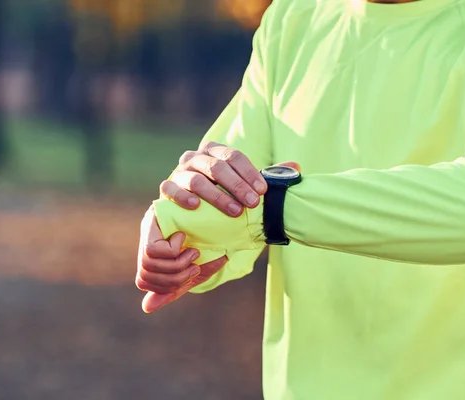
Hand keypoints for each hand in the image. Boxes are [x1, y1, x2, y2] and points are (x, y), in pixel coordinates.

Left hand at [136, 205, 227, 312]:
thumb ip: (171, 290)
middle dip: (174, 277)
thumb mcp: (190, 275)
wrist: (224, 223)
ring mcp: (146, 228)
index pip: (142, 282)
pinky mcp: (151, 218)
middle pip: (144, 275)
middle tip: (194, 266)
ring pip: (147, 262)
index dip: (165, 286)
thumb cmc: (207, 249)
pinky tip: (183, 238)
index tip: (189, 275)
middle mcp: (144, 242)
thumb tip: (146, 308)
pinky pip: (152, 250)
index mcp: (150, 258)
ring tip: (193, 253)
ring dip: (176, 264)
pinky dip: (172, 249)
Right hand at [160, 142, 300, 216]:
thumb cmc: (222, 191)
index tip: (263, 191)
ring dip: (216, 195)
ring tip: (233, 211)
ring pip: (196, 178)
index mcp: (215, 150)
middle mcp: (195, 157)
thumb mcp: (245, 184)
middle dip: (237, 186)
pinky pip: (170, 189)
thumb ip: (267, 176)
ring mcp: (179, 172)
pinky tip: (194, 206)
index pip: (234, 155)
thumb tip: (297, 168)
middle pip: (217, 167)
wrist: (192, 206)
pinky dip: (182, 196)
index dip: (249, 173)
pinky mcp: (167, 188)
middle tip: (253, 203)